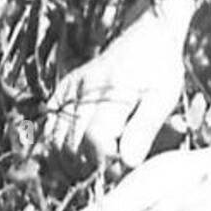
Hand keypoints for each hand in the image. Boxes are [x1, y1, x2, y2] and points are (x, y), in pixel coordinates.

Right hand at [44, 5, 186, 171]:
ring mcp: (67, 90)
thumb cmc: (159, 72)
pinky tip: (79, 159)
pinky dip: (58, 154)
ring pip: (53, 145)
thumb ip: (145, 129)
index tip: (124, 167)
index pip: (95, 140)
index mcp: (112, 89)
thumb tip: (128, 163)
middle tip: (111, 172)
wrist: (144, 38)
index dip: (107, 163)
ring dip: (71, 167)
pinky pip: (47, 133)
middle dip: (89, 170)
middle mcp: (83, 88)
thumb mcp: (164, 98)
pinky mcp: (59, 93)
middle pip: (70, 147)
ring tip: (96, 168)